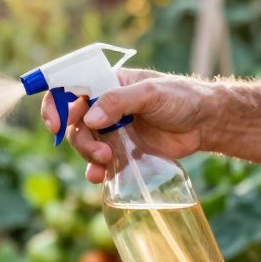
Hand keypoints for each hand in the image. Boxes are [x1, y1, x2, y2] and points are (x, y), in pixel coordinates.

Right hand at [41, 69, 211, 183]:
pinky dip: (95, 170)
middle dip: (79, 139)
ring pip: (84, 143)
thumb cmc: (181, 98)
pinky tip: (99, 177)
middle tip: (100, 152)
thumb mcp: (151, 93)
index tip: (55, 123)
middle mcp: (104, 106)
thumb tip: (89, 118)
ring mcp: (112, 130)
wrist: (205, 123)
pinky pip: (99, 162)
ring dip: (88, 154)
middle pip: (73, 122)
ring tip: (108, 161)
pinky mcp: (122, 151)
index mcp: (106, 84)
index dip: (55, 104)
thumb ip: (119, 101)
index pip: (69, 88)